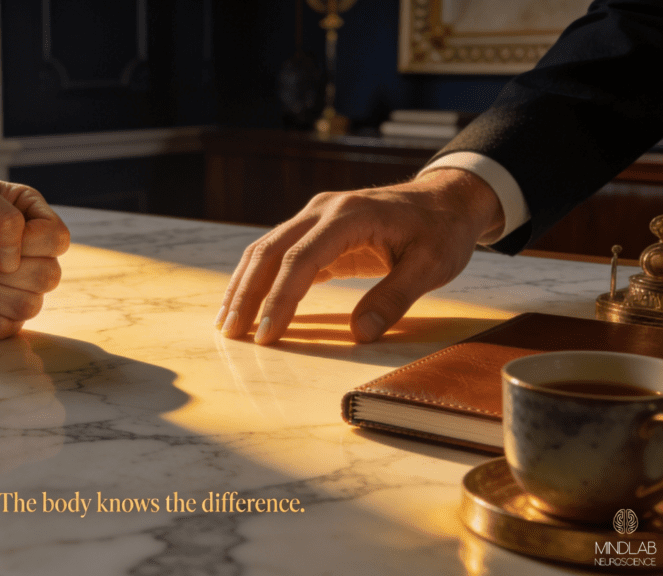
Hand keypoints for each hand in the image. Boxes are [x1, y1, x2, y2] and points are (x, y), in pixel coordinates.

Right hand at [216, 169, 504, 343]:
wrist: (448, 199)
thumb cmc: (441, 231)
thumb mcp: (431, 267)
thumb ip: (394, 298)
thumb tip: (360, 333)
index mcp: (350, 215)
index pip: (300, 260)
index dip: (279, 299)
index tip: (266, 334)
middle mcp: (323, 211)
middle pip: (269, 251)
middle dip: (246, 295)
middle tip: (231, 334)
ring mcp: (316, 217)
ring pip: (265, 250)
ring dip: (244, 286)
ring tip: (227, 323)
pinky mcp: (316, 230)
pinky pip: (278, 254)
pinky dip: (259, 279)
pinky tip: (248, 305)